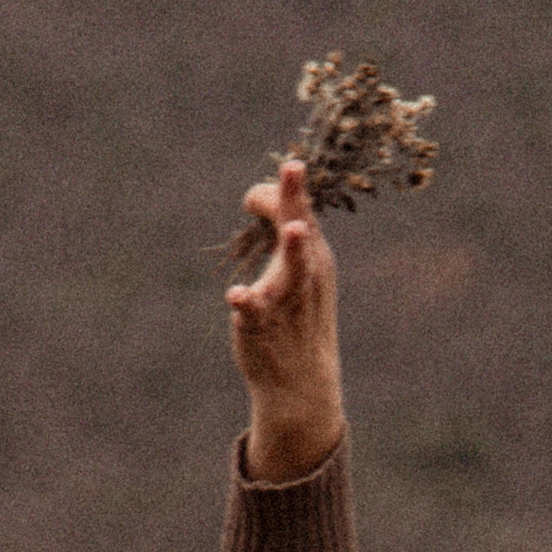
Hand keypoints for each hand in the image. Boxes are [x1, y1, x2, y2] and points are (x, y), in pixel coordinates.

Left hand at [226, 157, 344, 481]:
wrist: (301, 384)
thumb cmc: (297, 318)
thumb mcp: (299, 271)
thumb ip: (286, 232)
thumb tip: (266, 191)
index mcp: (313, 257)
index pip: (298, 211)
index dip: (277, 192)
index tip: (252, 199)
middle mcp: (305, 275)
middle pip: (300, 230)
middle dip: (296, 199)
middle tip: (294, 167)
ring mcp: (286, 301)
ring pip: (291, 272)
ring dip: (292, 251)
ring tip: (292, 230)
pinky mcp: (263, 326)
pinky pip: (255, 312)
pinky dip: (247, 303)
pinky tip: (237, 296)